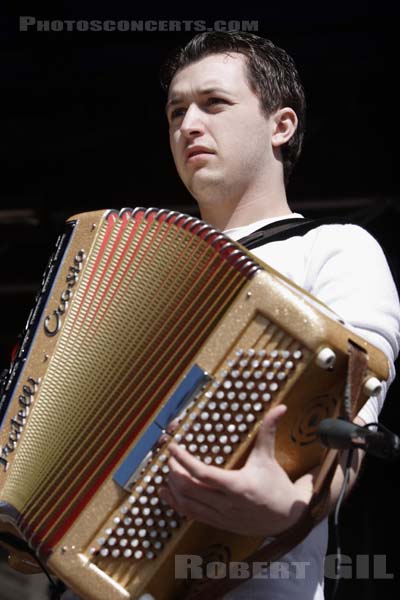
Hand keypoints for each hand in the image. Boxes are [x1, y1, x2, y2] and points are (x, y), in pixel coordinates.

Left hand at [159, 404, 313, 536]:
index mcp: (238, 485)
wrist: (287, 519)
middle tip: (169, 457)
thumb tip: (281, 407)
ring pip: (187, 504)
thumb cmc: (276, 485)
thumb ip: (269, 431)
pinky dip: (176, 503)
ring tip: (167, 471)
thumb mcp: (269, 457)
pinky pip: (191, 515)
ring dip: (173, 487)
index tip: (172, 447)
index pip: (203, 473)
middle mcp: (227, 504)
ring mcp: (221, 516)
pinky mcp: (218, 523)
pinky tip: (166, 492)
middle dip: (174, 471)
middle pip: (189, 489)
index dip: (184, 460)